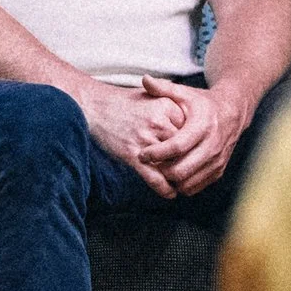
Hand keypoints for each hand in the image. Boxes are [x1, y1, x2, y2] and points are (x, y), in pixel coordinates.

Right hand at [77, 83, 184, 199]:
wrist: (93, 105)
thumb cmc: (123, 103)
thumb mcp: (152, 96)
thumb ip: (172, 107)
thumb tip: (189, 121)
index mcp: (167, 106)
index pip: (190, 131)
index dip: (193, 145)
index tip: (197, 153)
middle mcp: (158, 123)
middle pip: (183, 150)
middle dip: (188, 162)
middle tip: (194, 174)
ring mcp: (145, 139)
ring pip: (171, 165)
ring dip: (178, 178)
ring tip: (184, 186)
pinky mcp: (131, 154)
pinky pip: (154, 177)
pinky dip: (164, 188)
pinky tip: (170, 193)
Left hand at [137, 77, 253, 196]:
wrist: (233, 112)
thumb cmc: (202, 103)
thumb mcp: (184, 93)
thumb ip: (163, 88)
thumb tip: (144, 79)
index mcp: (203, 126)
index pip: (177, 146)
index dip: (157, 153)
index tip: (142, 154)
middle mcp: (213, 145)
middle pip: (181, 169)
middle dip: (161, 169)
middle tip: (149, 163)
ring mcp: (217, 161)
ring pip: (188, 182)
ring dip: (170, 179)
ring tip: (158, 167)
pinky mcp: (218, 171)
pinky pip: (196, 187)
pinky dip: (181, 184)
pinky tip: (171, 172)